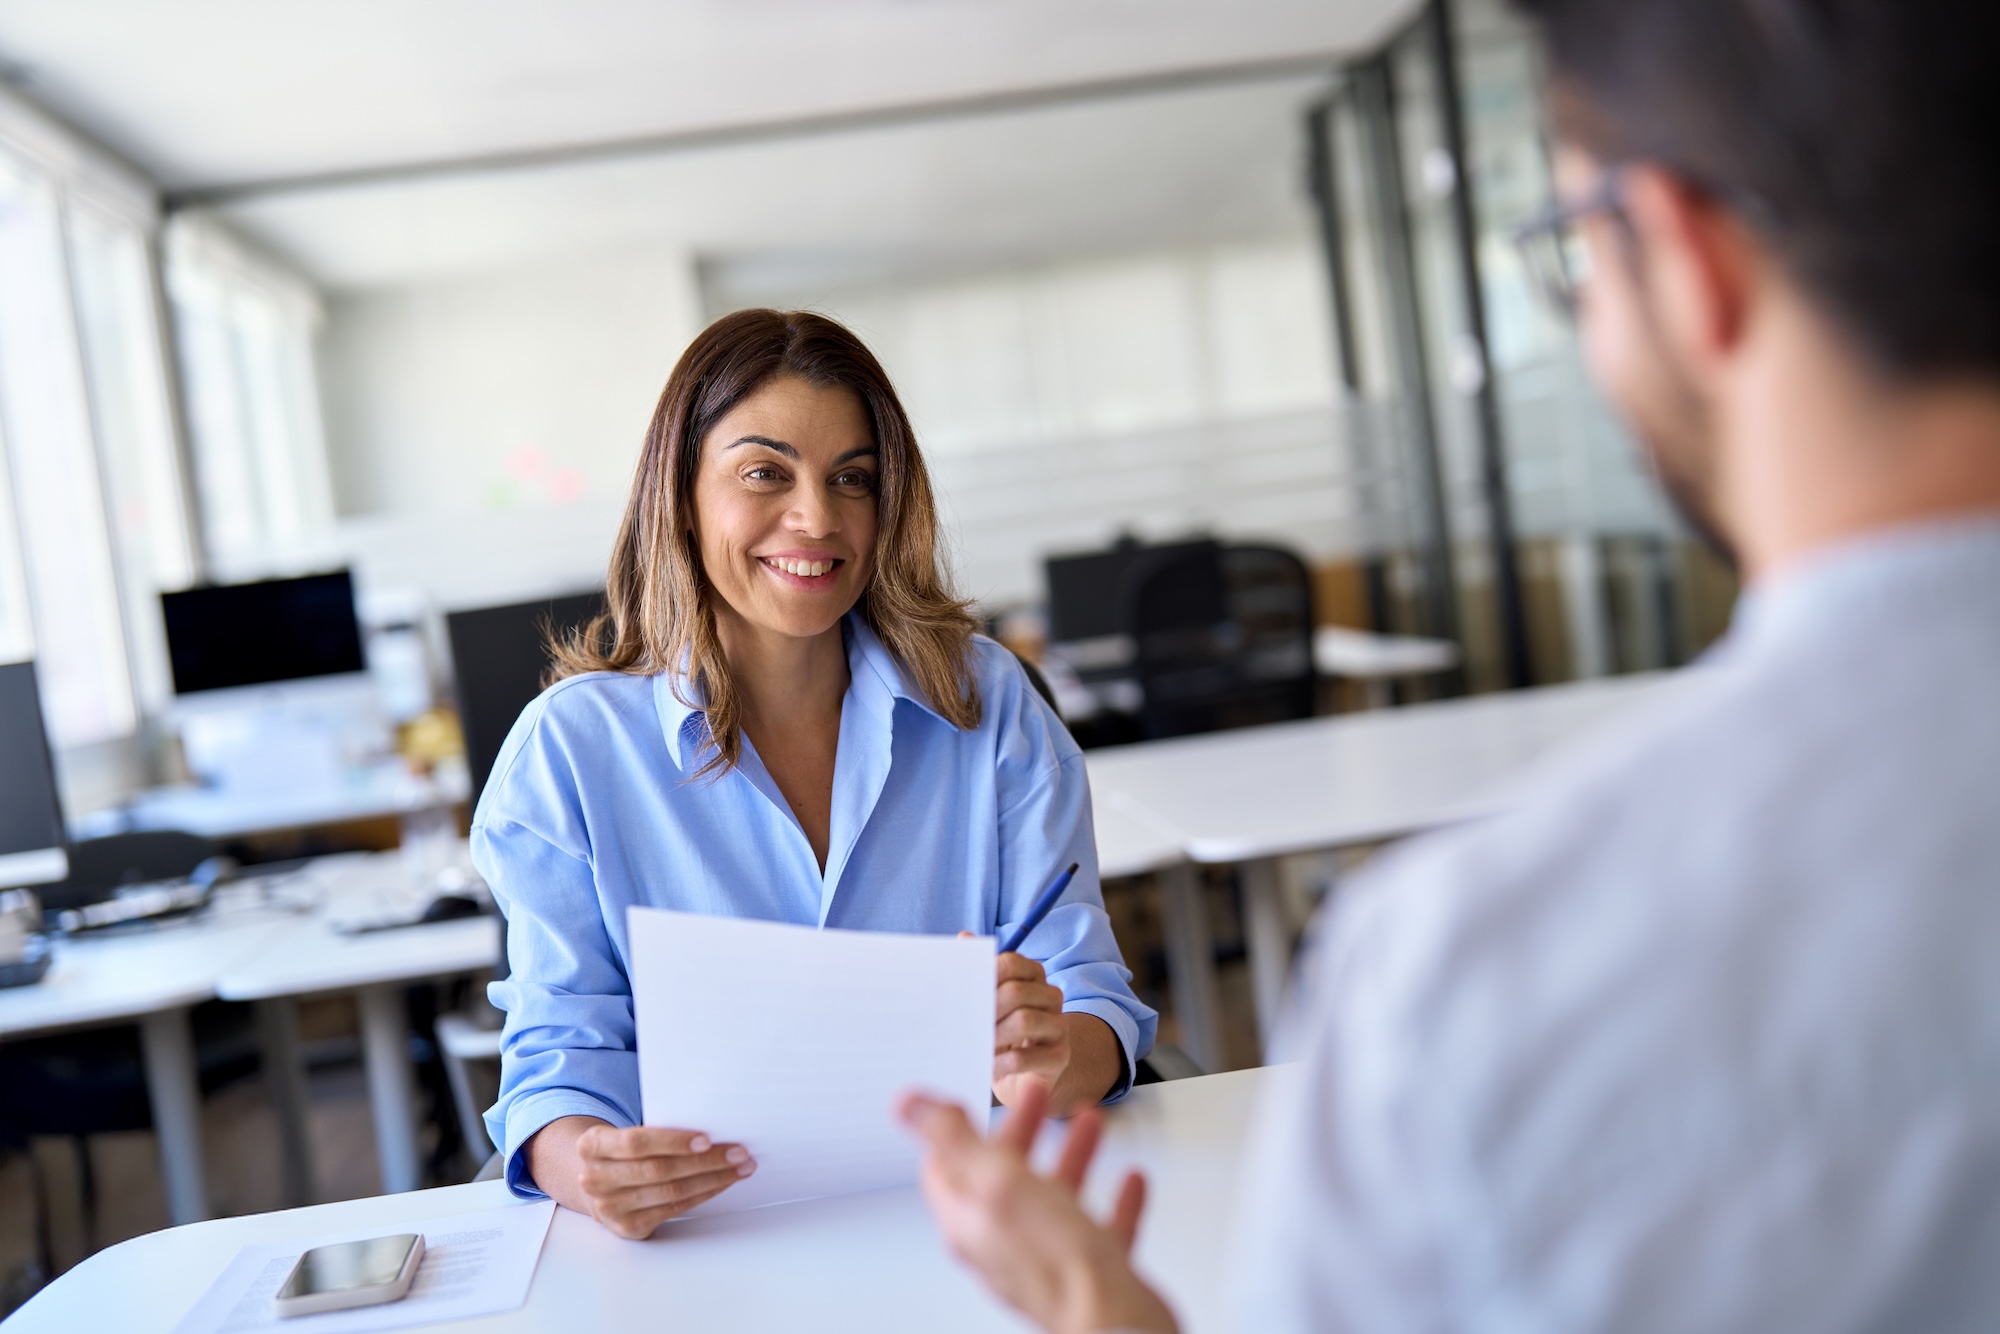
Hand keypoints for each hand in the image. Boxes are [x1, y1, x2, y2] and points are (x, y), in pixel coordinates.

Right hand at [526, 1115, 756, 1238]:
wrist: (596, 1184)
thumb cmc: (621, 1153)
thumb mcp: (621, 1135)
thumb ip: (651, 1131)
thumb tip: (710, 1123)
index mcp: (592, 1146)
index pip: (636, 1143)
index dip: (673, 1141)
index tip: (707, 1138)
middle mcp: (595, 1179)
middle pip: (659, 1170)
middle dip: (706, 1161)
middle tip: (738, 1152)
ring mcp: (610, 1208)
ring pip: (672, 1191)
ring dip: (712, 1179)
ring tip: (739, 1167)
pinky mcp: (628, 1227)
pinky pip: (674, 1209)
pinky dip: (703, 1194)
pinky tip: (721, 1182)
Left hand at [898, 1080, 1178, 1333]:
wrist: (1111, 1317)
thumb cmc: (1053, 1259)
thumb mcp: (996, 1179)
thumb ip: (953, 1138)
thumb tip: (906, 1104)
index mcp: (972, 1221)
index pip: (947, 1169)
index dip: (954, 1130)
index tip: (965, 1103)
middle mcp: (1004, 1242)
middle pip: (1006, 1176)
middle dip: (1021, 1130)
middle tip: (1035, 1097)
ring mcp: (1047, 1257)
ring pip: (1056, 1197)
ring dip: (1071, 1155)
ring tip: (1087, 1122)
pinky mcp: (1089, 1271)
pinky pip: (1099, 1227)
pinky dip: (1113, 1200)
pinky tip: (1128, 1182)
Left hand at [961, 931, 1072, 1106]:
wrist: (1022, 1076)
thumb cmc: (1000, 1033)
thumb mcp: (988, 1002)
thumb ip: (978, 971)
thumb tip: (964, 938)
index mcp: (1033, 976)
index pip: (1012, 961)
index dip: (986, 974)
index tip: (964, 993)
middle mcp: (1051, 997)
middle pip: (1016, 992)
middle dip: (986, 1010)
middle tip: (965, 1025)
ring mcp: (1059, 1027)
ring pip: (1025, 1022)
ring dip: (994, 1036)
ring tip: (977, 1046)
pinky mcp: (1059, 1056)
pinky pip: (1026, 1058)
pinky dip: (1000, 1063)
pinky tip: (988, 1066)